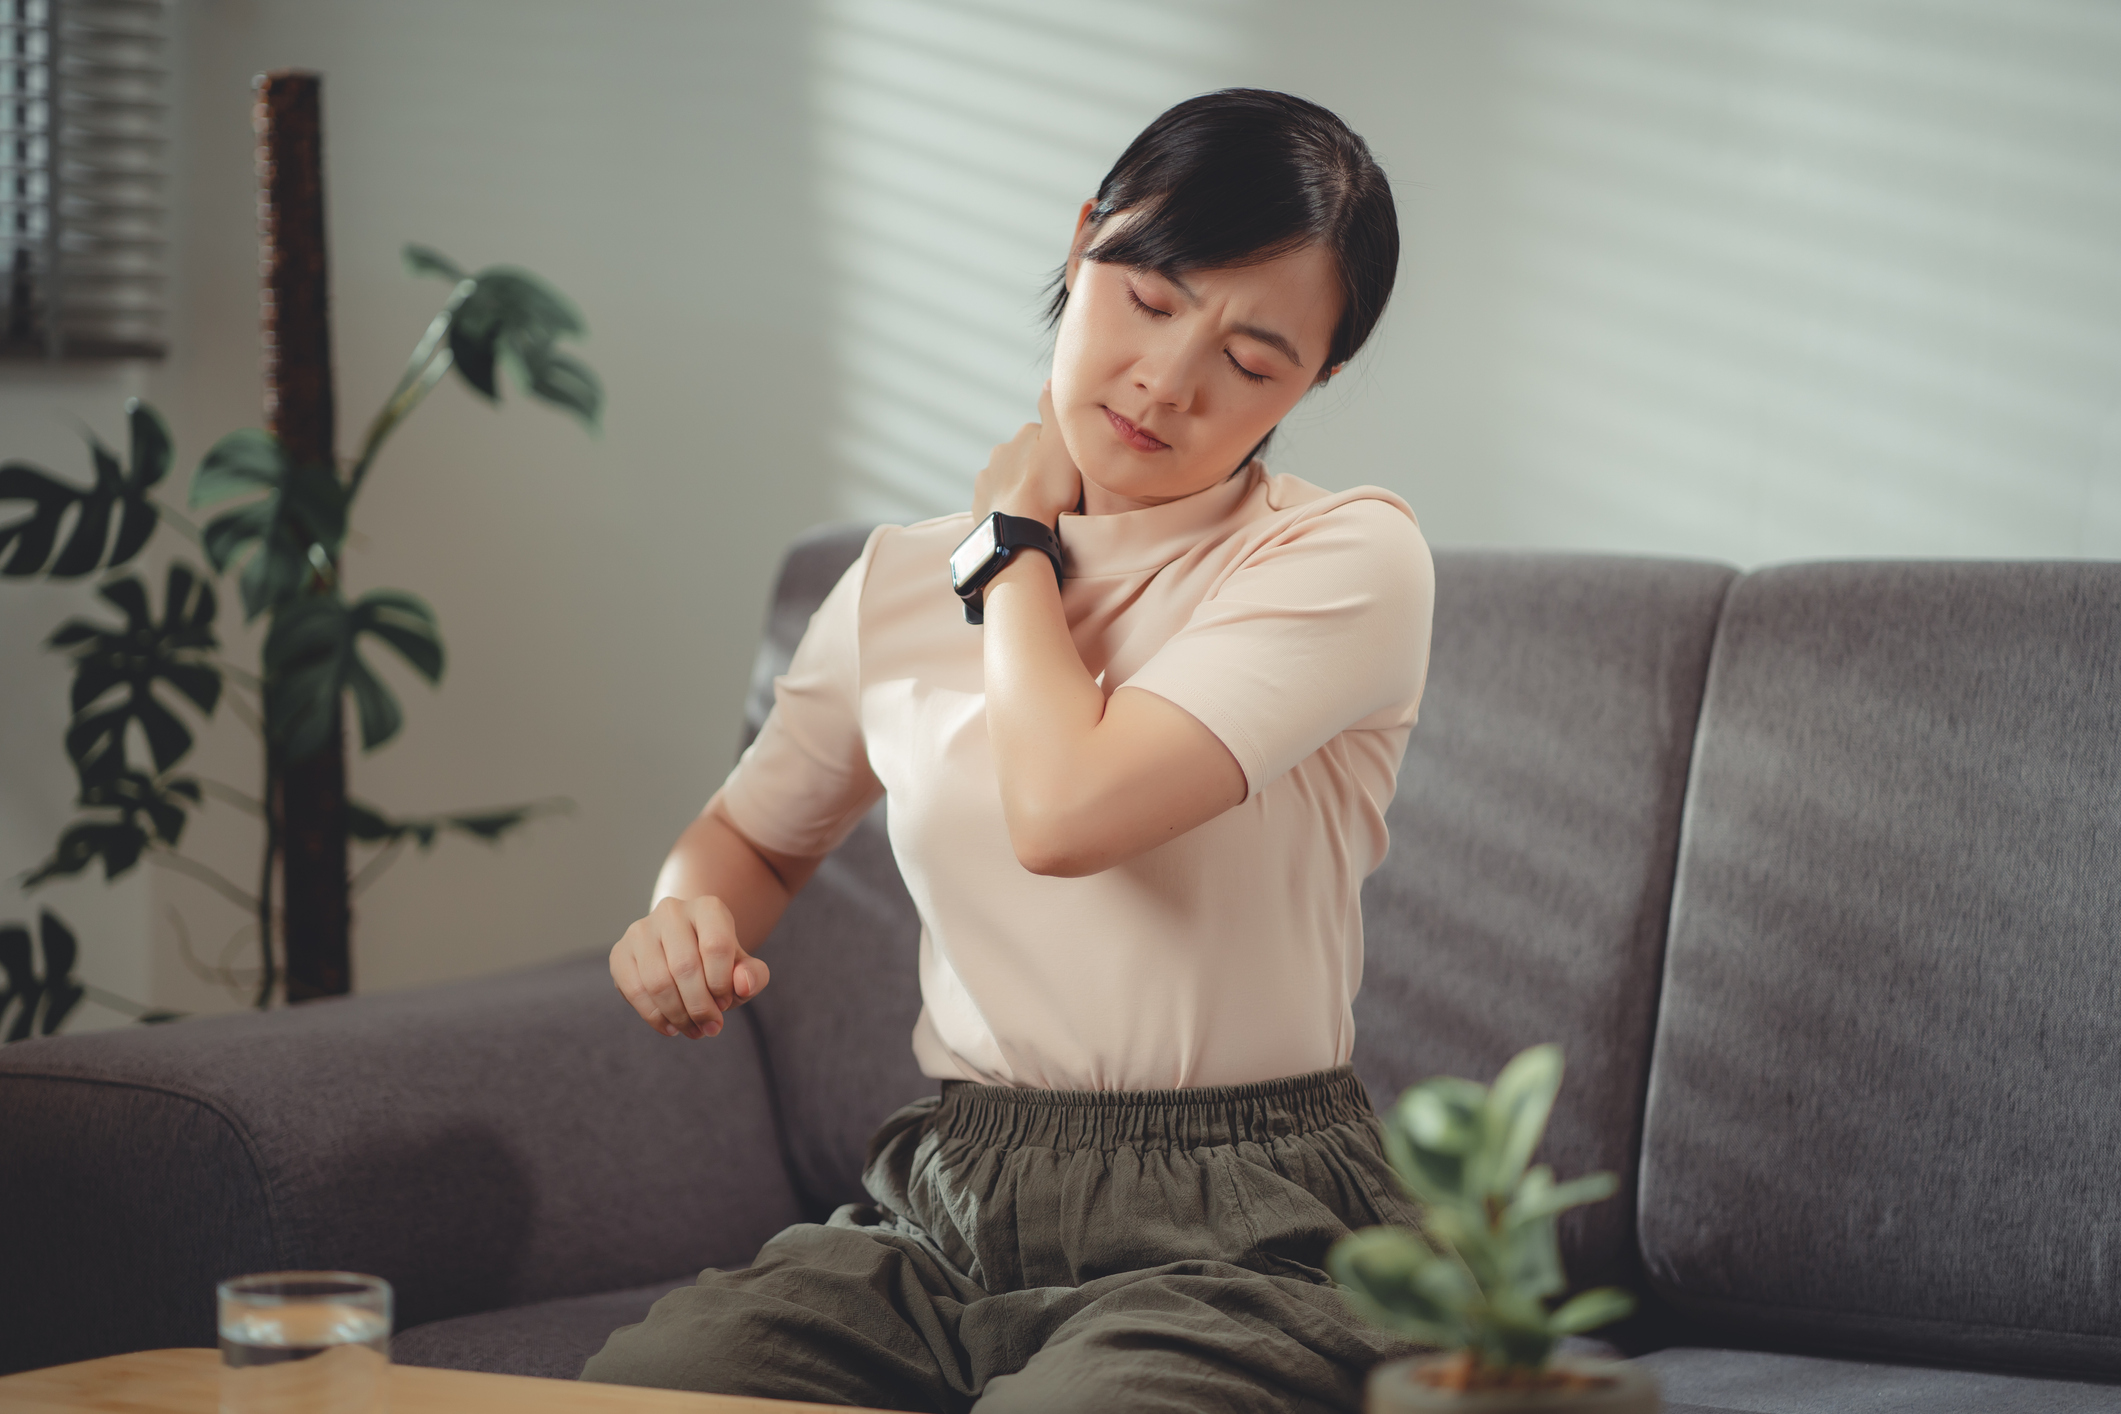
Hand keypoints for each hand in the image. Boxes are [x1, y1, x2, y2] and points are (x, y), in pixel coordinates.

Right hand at [609, 895, 770, 1038]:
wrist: (686, 952)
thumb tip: (742, 985)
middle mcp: (672, 911)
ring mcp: (641, 930)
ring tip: (693, 1030)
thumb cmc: (719, 963)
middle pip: (685, 967)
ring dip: (678, 1016)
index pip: (715, 946)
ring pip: (658, 981)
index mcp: (708, 908)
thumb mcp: (744, 969)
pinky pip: (634, 991)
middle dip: (700, 1006)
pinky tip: (670, 1027)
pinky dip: (654, 1016)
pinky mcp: (620, 952)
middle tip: (710, 1027)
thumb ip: (754, 976)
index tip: (725, 1004)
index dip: (721, 984)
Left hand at [972, 381, 1081, 526]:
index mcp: (1019, 437)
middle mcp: (998, 454)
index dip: (1058, 453)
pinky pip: (998, 503)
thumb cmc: (1047, 489)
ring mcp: (985, 482)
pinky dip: (1009, 509)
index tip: (1068, 471)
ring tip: (1040, 511)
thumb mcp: (1061, 442)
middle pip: (1024, 458)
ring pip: (1009, 480)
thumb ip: (1053, 409)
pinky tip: (1023, 520)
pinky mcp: (979, 507)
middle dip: (1036, 471)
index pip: (1042, 436)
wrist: (1019, 532)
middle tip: (1056, 493)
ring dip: (1022, 490)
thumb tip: (1048, 380)